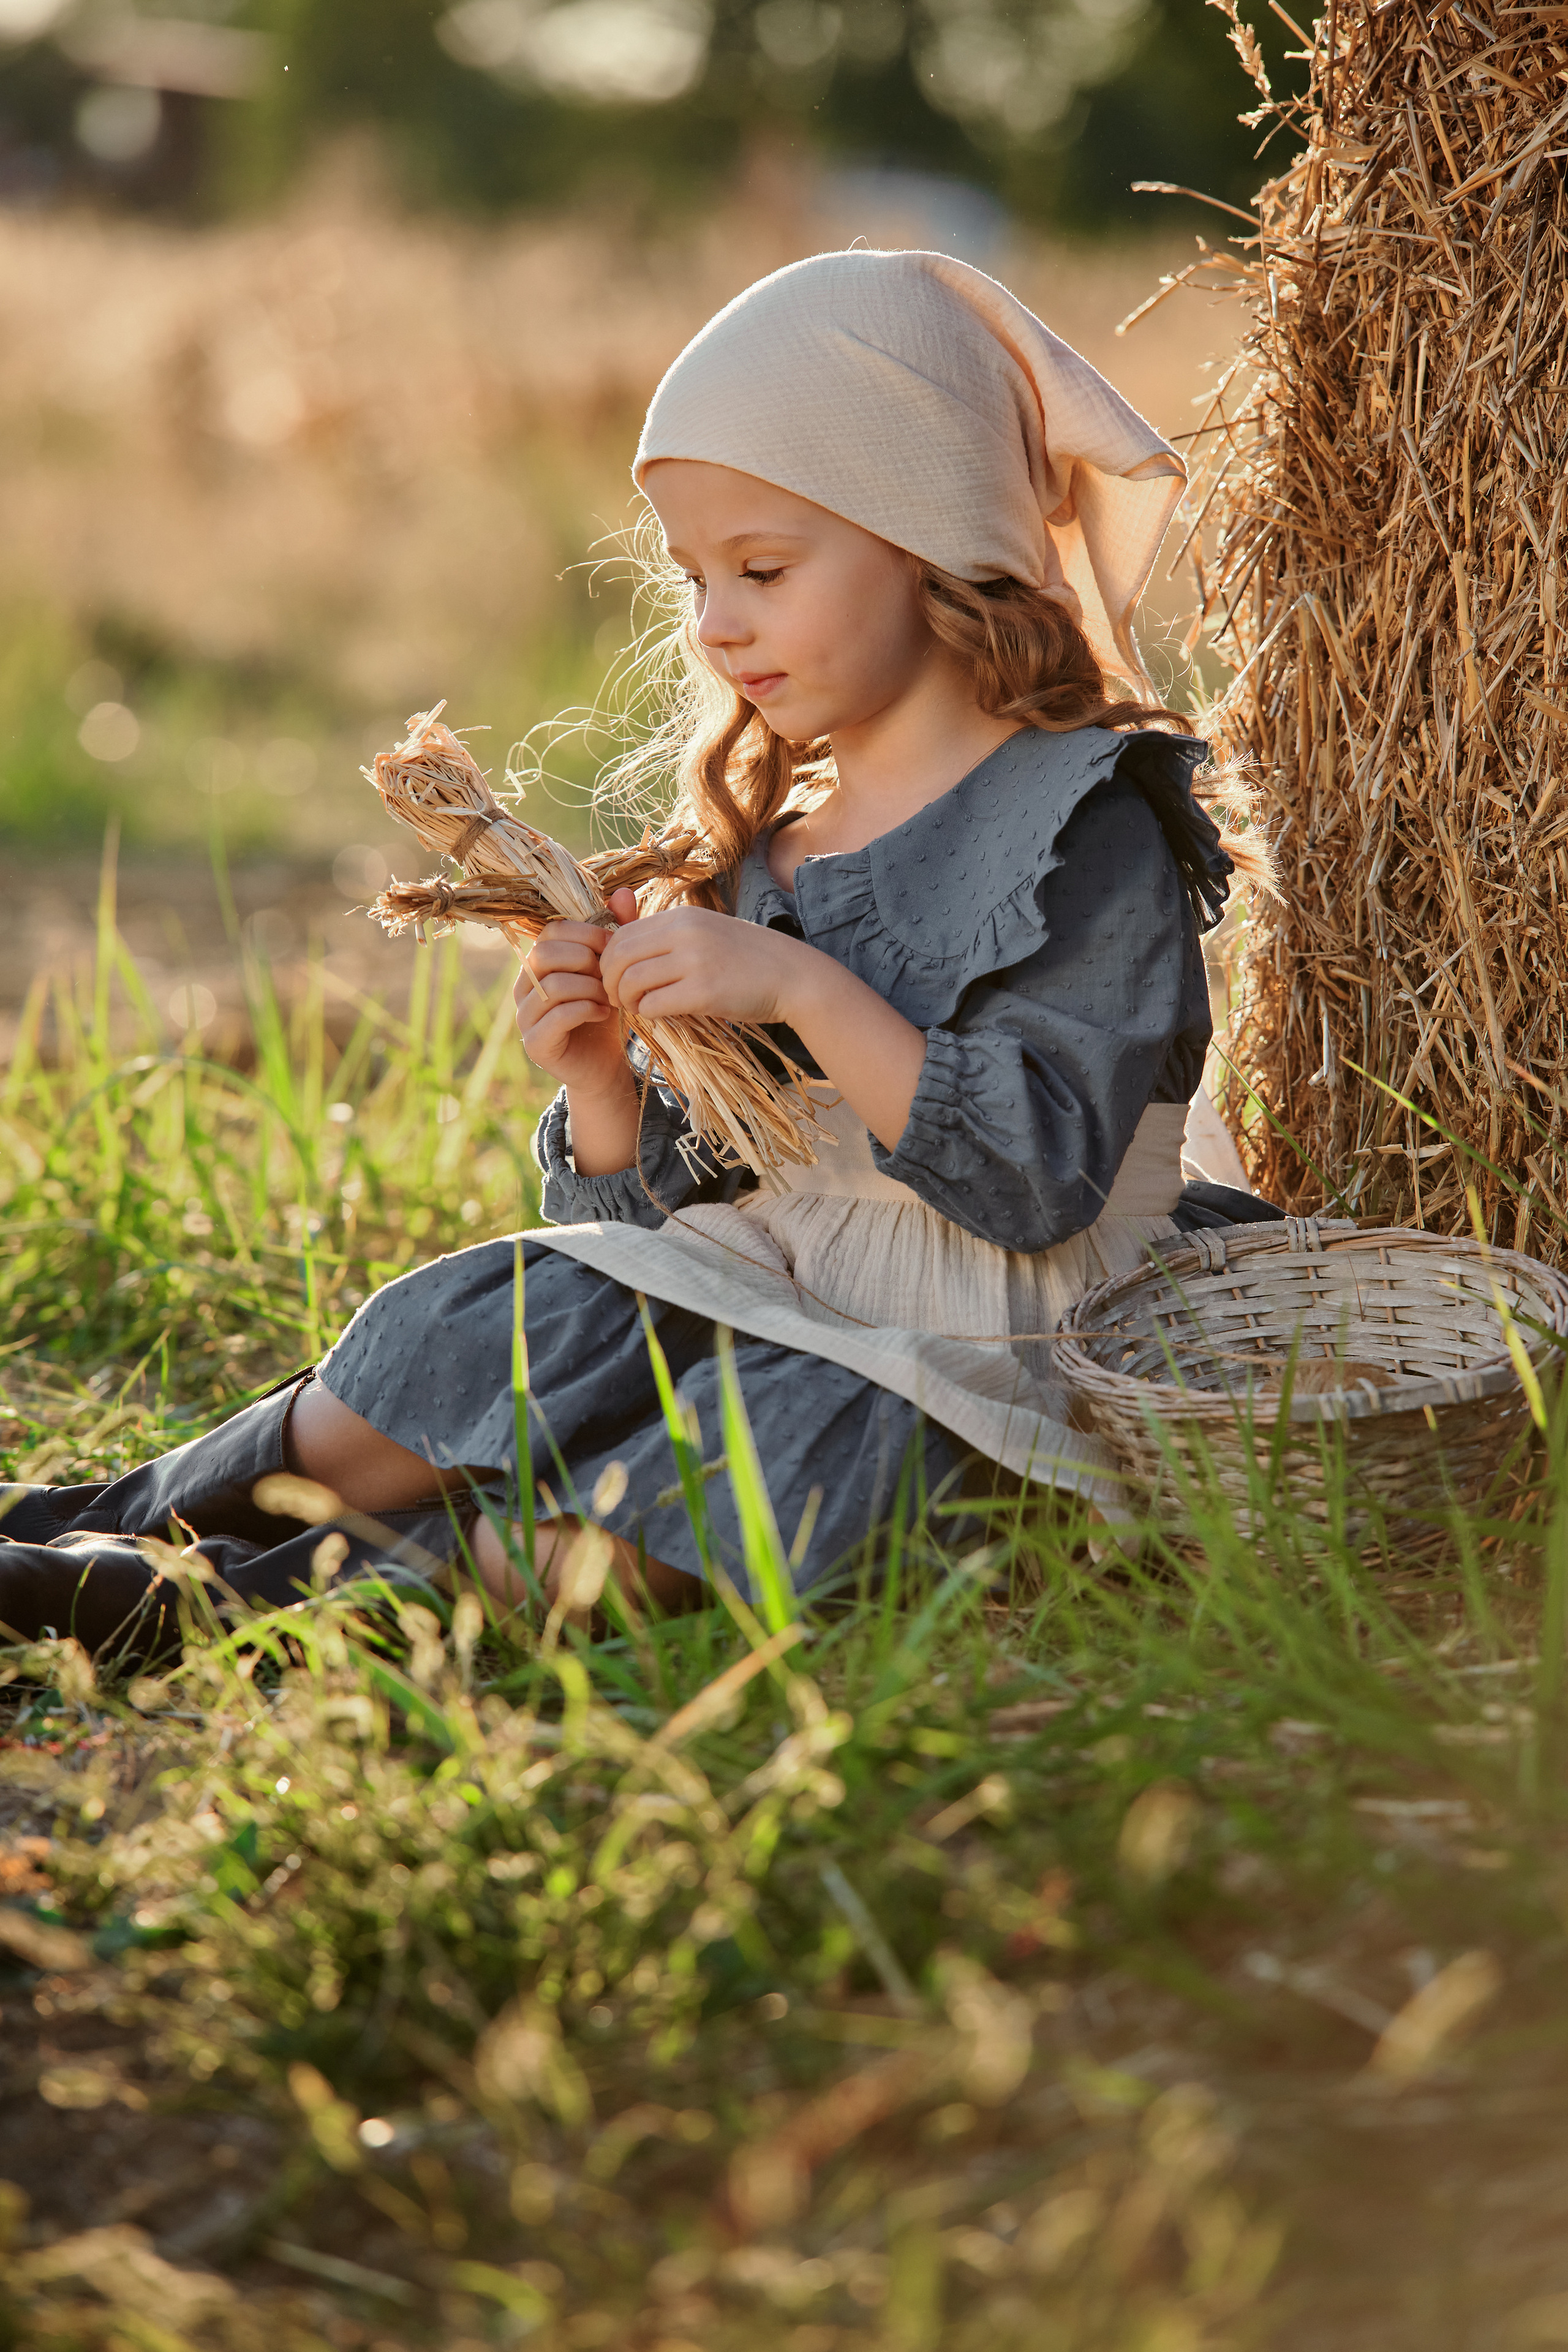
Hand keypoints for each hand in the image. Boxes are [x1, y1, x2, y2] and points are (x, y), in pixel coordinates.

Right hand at [514, 887, 640, 1098]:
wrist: (606, 1065)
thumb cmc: (605, 1011)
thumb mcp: (614, 969)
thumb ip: (617, 932)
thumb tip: (622, 891)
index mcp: (539, 963)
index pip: (550, 931)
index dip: (585, 933)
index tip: (613, 947)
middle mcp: (524, 986)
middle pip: (545, 955)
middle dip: (586, 960)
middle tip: (611, 976)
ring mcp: (525, 1016)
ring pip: (552, 985)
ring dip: (590, 988)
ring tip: (610, 998)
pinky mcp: (535, 1044)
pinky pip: (556, 1016)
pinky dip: (585, 1010)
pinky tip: (602, 1014)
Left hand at [598, 904, 811, 1027]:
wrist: (793, 977)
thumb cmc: (747, 960)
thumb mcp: (706, 933)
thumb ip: (668, 936)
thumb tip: (623, 947)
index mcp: (682, 917)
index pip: (622, 934)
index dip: (608, 960)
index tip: (615, 978)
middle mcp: (685, 932)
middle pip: (620, 956)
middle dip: (609, 982)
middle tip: (617, 998)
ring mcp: (695, 961)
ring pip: (632, 981)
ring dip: (626, 1000)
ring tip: (636, 1007)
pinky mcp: (705, 992)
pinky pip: (655, 1004)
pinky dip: (648, 1013)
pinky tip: (658, 1014)